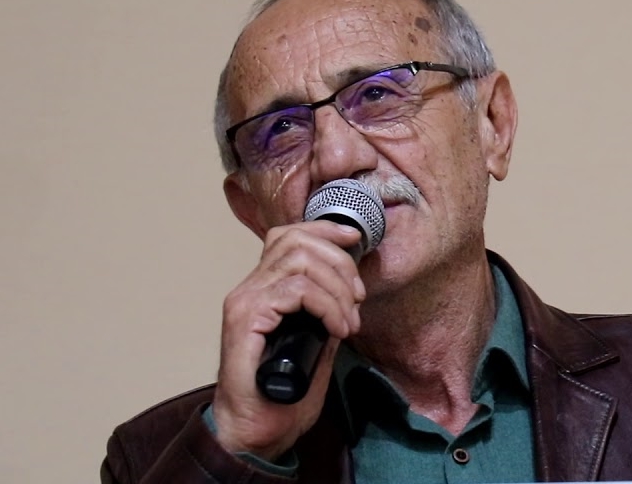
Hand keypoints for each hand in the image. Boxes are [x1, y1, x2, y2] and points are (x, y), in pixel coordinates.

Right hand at [210, 221, 364, 460]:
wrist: (255, 430)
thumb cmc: (280, 394)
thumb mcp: (315, 345)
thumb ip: (325, 315)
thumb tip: (350, 296)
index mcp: (264, 288)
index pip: (290, 235)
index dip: (325, 229)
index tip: (356, 239)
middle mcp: (250, 287)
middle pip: (297, 240)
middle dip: (340, 261)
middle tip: (358, 298)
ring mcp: (245, 300)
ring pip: (300, 260)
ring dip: (337, 287)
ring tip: (349, 320)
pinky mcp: (245, 317)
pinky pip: (296, 289)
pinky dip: (327, 304)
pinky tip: (338, 327)